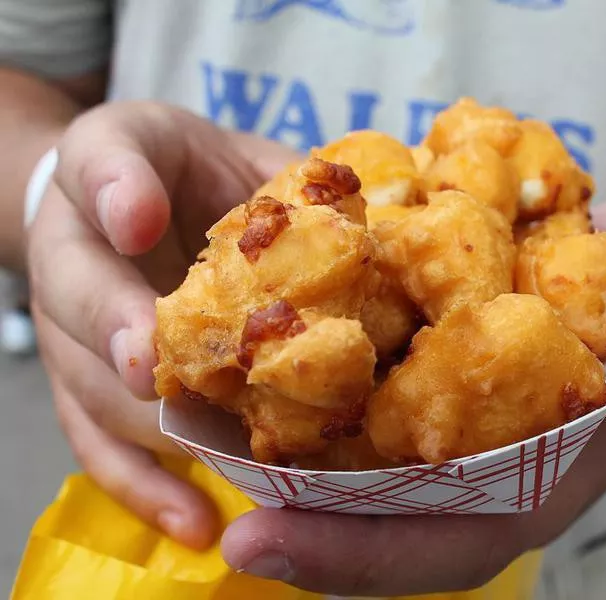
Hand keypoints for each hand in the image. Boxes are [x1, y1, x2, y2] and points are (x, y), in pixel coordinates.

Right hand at [27, 101, 299, 548]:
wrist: (142, 205)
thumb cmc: (196, 173)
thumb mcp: (232, 150)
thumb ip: (273, 176)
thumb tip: (354, 222)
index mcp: (106, 172)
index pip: (97, 164)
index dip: (115, 191)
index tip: (138, 218)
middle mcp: (72, 256)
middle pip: (76, 297)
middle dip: (119, 333)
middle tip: (157, 368)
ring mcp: (73, 334)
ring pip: (91, 387)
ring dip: (147, 426)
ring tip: (208, 461)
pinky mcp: (93, 393)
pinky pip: (104, 445)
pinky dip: (144, 486)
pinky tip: (196, 522)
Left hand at [219, 198, 605, 595]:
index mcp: (540, 475)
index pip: (447, 541)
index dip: (363, 555)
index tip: (266, 544)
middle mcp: (479, 467)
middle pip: (381, 523)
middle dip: (303, 528)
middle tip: (223, 522)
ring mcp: (447, 427)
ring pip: (356, 468)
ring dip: (284, 466)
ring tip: (203, 443)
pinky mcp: (424, 380)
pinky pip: (358, 403)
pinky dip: (305, 397)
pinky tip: (251, 371)